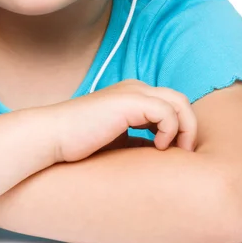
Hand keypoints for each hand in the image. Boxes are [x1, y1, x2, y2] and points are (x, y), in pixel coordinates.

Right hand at [37, 79, 196, 162]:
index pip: (171, 104)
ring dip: (184, 129)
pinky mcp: (128, 102)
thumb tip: (164, 153)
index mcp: (132, 95)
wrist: (53, 136)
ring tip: (175, 151)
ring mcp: (132, 92)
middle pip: (180, 100)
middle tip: (183, 154)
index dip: (180, 128)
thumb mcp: (117, 140)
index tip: (177, 154)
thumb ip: (139, 140)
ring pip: (179, 102)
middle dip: (188, 127)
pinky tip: (158, 147)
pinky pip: (166, 111)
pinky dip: (169, 130)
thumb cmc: (79, 142)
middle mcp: (135, 88)